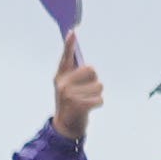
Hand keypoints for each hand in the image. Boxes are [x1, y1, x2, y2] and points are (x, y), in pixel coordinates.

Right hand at [47, 28, 103, 144]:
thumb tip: (87, 62)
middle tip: (85, 92)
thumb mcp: (67, 87)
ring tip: (86, 101)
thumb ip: (74, 74)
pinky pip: (100, 99)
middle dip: (94, 81)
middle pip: (92, 70)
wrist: (65, 127)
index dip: (69, 44)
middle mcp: (62, 83)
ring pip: (99, 86)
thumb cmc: (71, 103)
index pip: (66, 57)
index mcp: (60, 76)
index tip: (73, 32)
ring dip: (97, 95)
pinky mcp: (78, 104)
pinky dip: (98, 104)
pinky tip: (89, 108)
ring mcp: (69, 94)